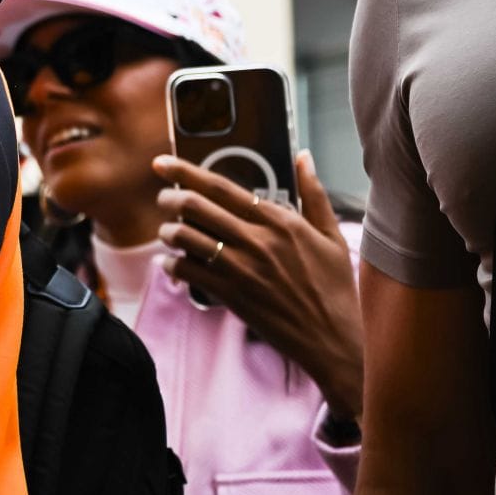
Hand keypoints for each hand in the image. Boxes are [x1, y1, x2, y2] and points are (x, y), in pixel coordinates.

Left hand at [153, 150, 363, 419]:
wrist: (334, 338)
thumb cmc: (334, 288)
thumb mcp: (331, 236)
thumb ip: (314, 193)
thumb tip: (304, 156)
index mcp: (280, 221)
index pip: (222, 187)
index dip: (185, 171)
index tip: (160, 163)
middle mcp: (258, 240)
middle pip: (196, 206)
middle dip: (169, 198)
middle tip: (163, 199)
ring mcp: (242, 268)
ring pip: (186, 237)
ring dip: (168, 231)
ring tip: (169, 232)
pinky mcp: (232, 294)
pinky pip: (188, 271)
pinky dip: (172, 265)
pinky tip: (173, 265)